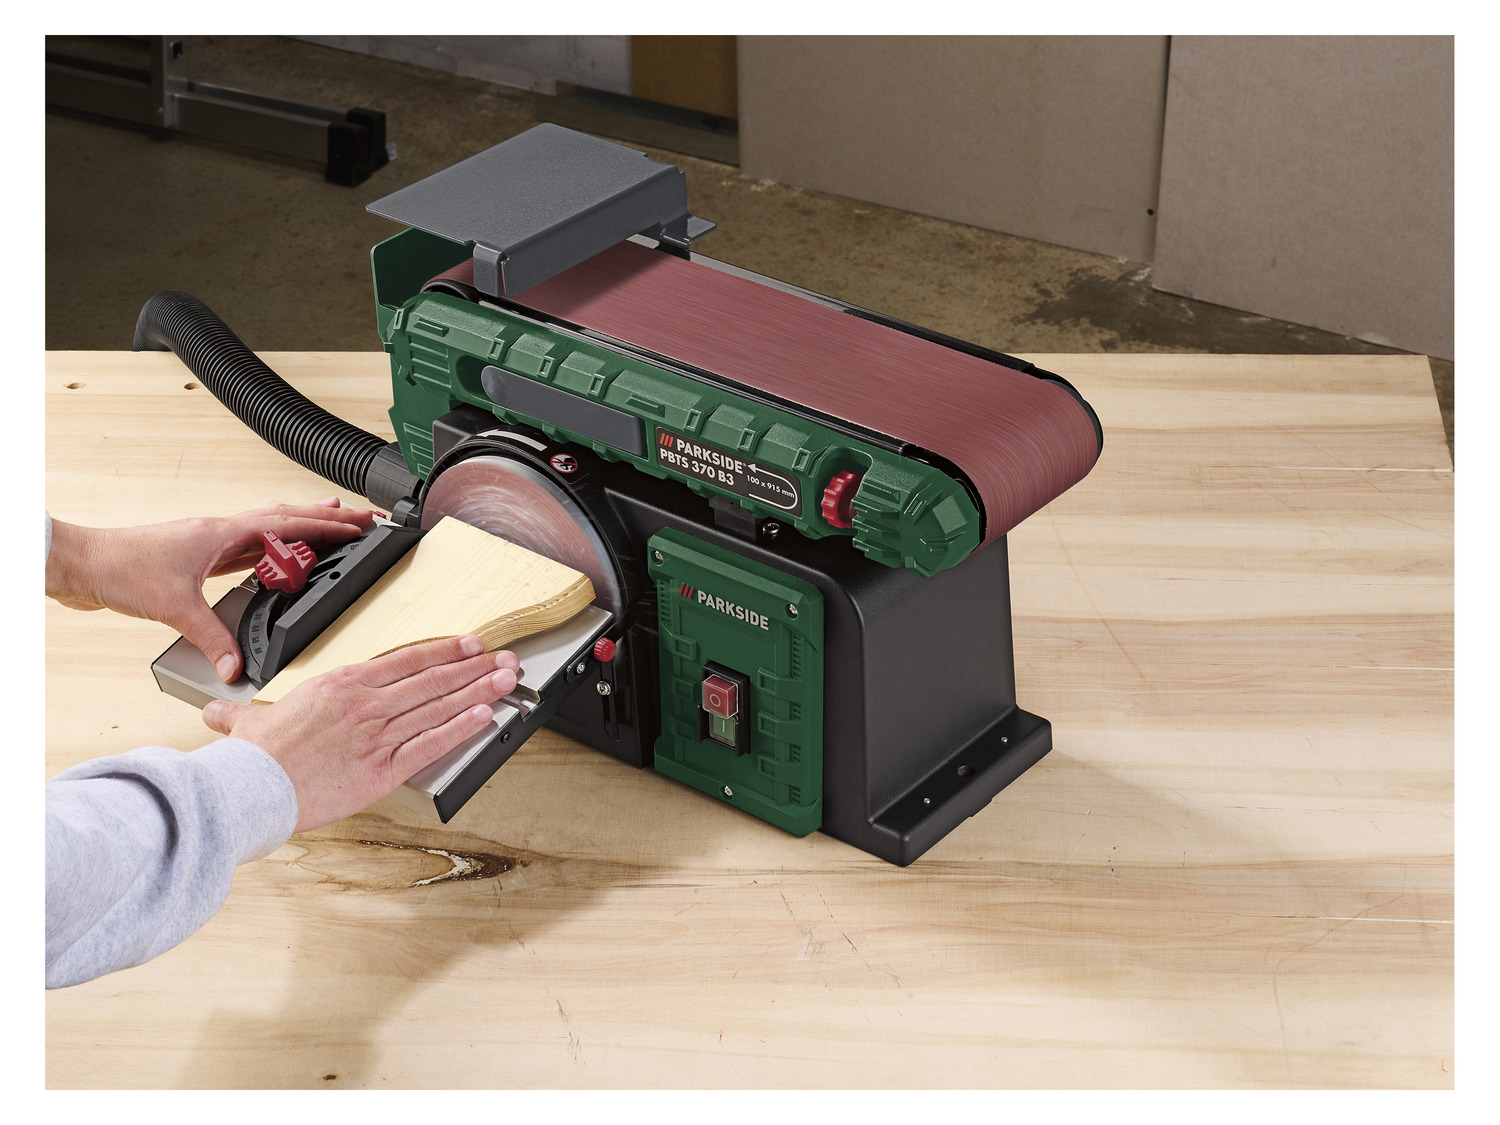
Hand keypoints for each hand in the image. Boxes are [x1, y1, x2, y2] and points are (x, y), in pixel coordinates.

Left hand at [46, 498, 372, 681]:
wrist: (82, 564)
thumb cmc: (119, 567)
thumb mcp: (174, 607)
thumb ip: (212, 637)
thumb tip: (237, 664)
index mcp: (222, 533)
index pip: (289, 525)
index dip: (328, 526)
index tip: (359, 526)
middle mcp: (219, 531)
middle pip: (285, 517)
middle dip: (325, 517)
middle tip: (358, 518)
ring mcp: (208, 542)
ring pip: (267, 528)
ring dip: (300, 527)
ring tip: (327, 526)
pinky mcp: (197, 556)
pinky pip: (247, 547)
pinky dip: (270, 548)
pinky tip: (273, 558)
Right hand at [202, 636, 521, 832]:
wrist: (251, 790)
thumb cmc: (252, 759)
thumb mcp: (247, 723)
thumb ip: (240, 713)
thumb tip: (218, 712)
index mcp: (341, 685)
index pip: (405, 659)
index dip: (443, 650)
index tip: (469, 644)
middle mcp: (366, 704)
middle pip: (432, 679)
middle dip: (475, 668)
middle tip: (506, 659)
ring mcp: (378, 735)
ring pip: (439, 707)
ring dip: (479, 692)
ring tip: (507, 681)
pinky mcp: (383, 769)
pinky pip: (431, 744)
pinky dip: (461, 728)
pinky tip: (485, 718)